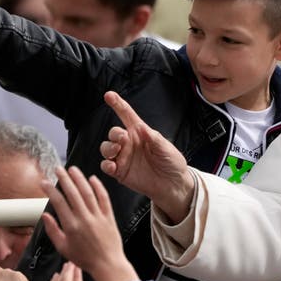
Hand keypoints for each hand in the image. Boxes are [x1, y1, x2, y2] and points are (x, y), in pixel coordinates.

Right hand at [41, 165, 137, 280]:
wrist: (108, 265)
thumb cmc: (85, 259)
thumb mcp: (63, 248)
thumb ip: (53, 230)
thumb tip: (44, 215)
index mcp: (71, 226)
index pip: (59, 202)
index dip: (50, 190)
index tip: (44, 182)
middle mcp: (84, 219)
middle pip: (73, 193)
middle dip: (64, 178)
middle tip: (58, 168)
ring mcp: (98, 217)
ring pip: (88, 193)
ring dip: (80, 179)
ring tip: (73, 169)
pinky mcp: (109, 217)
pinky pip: (104, 199)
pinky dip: (98, 187)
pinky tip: (93, 179)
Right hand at [98, 91, 193, 222]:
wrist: (173, 185)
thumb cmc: (172, 163)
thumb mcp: (166, 148)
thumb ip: (153, 138)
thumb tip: (142, 128)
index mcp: (140, 133)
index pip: (126, 115)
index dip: (117, 104)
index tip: (109, 95)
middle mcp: (129, 144)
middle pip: (113, 133)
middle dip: (114, 134)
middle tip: (122, 138)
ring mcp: (123, 157)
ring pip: (106, 148)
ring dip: (108, 148)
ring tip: (116, 150)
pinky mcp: (120, 172)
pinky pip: (106, 166)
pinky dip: (106, 164)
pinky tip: (112, 165)